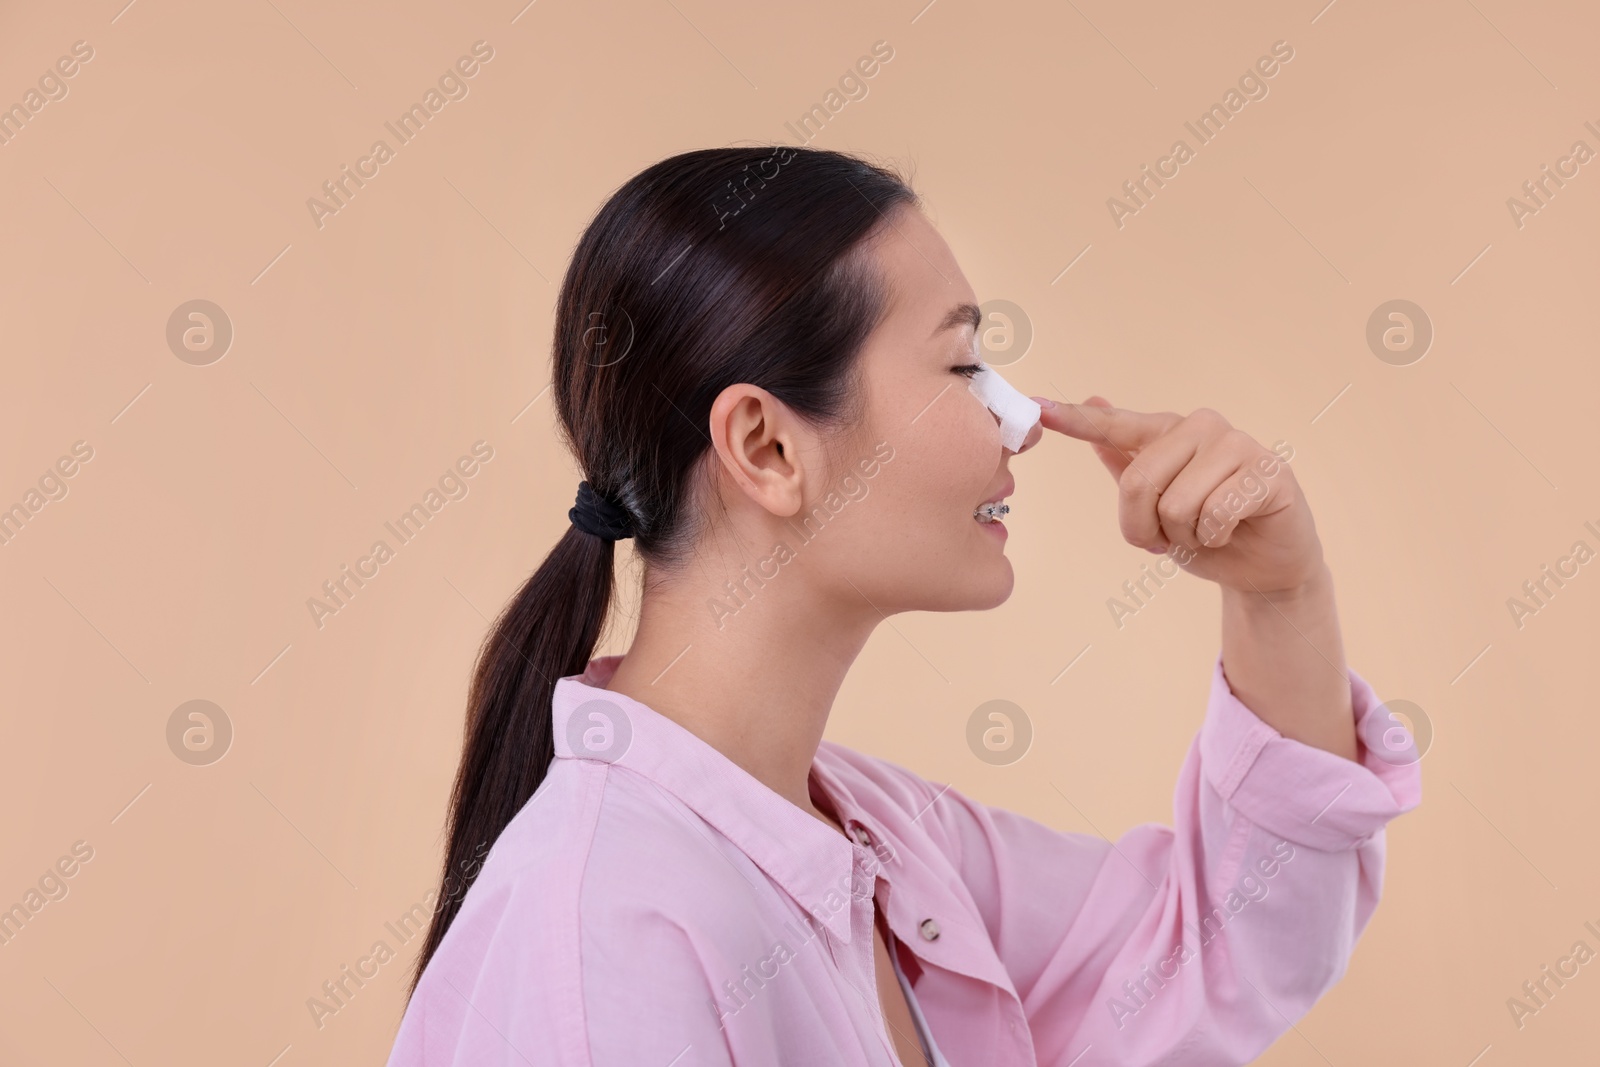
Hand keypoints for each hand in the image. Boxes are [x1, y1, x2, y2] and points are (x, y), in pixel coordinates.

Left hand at [1033, 396, 1322, 594]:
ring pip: (1175, 504)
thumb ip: (1125, 461)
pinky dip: (1215, 537)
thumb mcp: (1155, 505)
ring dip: (1185, 536)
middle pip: (1138, 482)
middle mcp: (1201, 426)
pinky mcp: (1267, 471)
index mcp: (1168, 432)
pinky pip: (1215, 513)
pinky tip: (1232, 530)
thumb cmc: (1208, 531)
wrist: (1265, 567)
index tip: (1038, 411)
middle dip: (1146, 528)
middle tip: (1170, 537)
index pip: (1114, 425)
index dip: (1075, 419)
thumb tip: (1095, 400)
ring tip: (1206, 532)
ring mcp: (1237, 444)